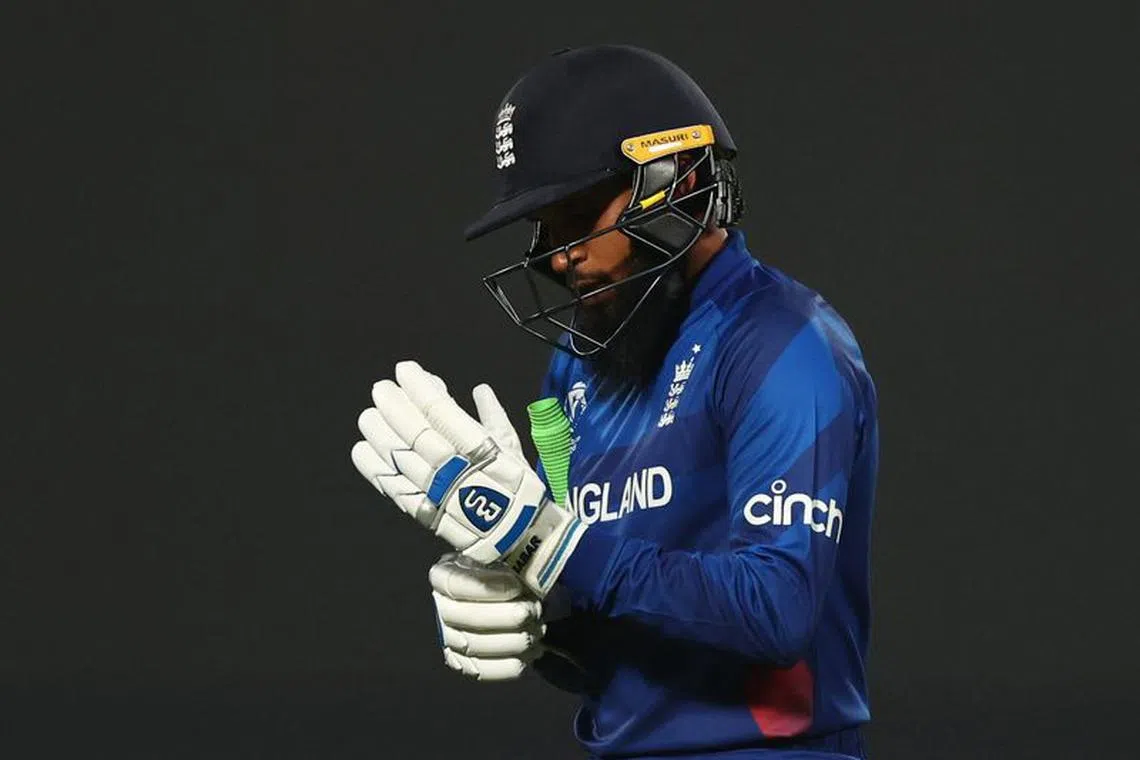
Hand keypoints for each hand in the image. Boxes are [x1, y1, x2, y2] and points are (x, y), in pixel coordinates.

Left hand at [352, 360, 585, 596]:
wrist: (523, 538)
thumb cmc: (520, 489)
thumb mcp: (514, 448)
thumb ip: (493, 417)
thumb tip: (480, 390)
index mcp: (484, 450)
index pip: (444, 413)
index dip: (421, 389)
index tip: (404, 370)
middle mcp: (459, 470)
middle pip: (419, 434)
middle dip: (396, 408)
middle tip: (380, 389)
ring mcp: (439, 494)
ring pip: (404, 460)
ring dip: (381, 435)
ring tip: (367, 416)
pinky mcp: (426, 514)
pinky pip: (396, 489)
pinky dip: (376, 470)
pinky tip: (361, 450)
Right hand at [430, 553, 542, 681]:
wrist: (515, 596)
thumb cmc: (510, 571)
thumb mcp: (504, 554)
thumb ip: (503, 551)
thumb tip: (517, 553)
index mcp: (445, 575)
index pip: (455, 584)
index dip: (486, 587)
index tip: (516, 585)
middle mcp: (442, 608)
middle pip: (466, 618)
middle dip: (506, 617)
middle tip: (534, 610)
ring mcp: (450, 639)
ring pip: (475, 647)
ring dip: (514, 639)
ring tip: (538, 628)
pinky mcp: (464, 663)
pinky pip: (483, 672)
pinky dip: (511, 664)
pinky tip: (532, 650)